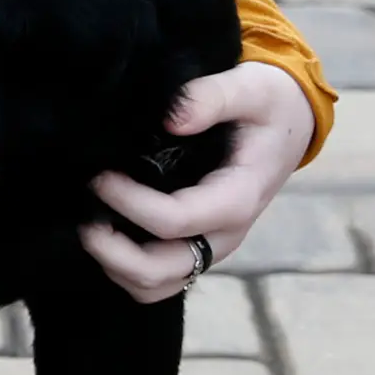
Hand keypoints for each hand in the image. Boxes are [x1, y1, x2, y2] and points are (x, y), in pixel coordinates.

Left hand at [82, 62, 310, 302]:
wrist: (289, 124)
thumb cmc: (267, 104)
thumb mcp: (250, 88)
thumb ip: (212, 97)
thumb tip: (172, 118)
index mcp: (238, 199)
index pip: (175, 220)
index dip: (128, 203)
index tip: (100, 177)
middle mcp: (224, 235)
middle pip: (159, 272)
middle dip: (112, 251)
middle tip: (85, 214)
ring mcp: (210, 246)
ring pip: (154, 286)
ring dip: (116, 265)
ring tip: (91, 224)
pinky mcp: (197, 247)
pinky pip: (158, 278)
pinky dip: (125, 267)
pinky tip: (108, 230)